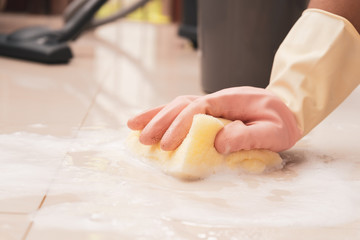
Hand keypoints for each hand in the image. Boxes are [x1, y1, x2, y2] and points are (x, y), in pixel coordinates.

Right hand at [127, 87, 301, 153]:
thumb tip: (217, 143)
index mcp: (229, 100)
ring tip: (133, 127)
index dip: (180, 125)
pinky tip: (148, 122)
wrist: (285, 109)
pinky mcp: (207, 111)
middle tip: (143, 140)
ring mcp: (210, 103)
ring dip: (155, 115)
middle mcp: (215, 98)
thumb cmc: (280, 122)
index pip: (198, 108)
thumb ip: (247, 137)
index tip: (168, 144)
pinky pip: (182, 111)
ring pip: (177, 105)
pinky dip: (164, 116)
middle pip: (181, 105)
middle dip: (160, 121)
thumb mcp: (273, 132)